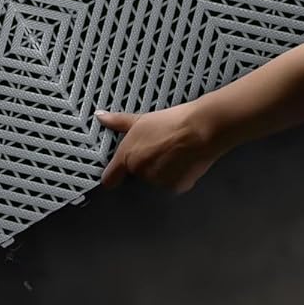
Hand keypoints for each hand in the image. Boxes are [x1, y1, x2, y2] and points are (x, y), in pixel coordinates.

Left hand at [97, 104, 222, 192]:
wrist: (201, 129)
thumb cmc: (174, 122)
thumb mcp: (141, 119)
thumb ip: (118, 121)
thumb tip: (102, 117)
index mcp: (128, 157)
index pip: (110, 179)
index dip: (112, 175)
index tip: (114, 172)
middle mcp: (141, 173)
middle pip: (137, 175)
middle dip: (144, 164)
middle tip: (157, 147)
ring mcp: (159, 182)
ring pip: (155, 179)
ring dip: (160, 170)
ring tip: (172, 151)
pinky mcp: (176, 187)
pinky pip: (172, 183)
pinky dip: (176, 174)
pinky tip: (182, 159)